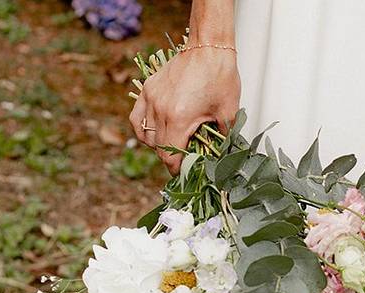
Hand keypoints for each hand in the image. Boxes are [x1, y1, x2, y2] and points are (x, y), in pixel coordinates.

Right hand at [129, 47, 240, 174]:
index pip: (170, 156)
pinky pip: (136, 117)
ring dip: (157, 145)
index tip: (184, 173)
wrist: (208, 46)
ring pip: (146, 135)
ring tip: (171, 145)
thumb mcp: (228, 112)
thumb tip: (218, 155)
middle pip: (158, 148)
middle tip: (183, 160)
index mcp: (179, 118)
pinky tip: (152, 133)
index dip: (177, 169)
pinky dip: (142, 129)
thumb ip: (222, 138)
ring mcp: (151, 99)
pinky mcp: (148, 89)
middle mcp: (160, 110)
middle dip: (170, 158)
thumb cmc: (220, 76)